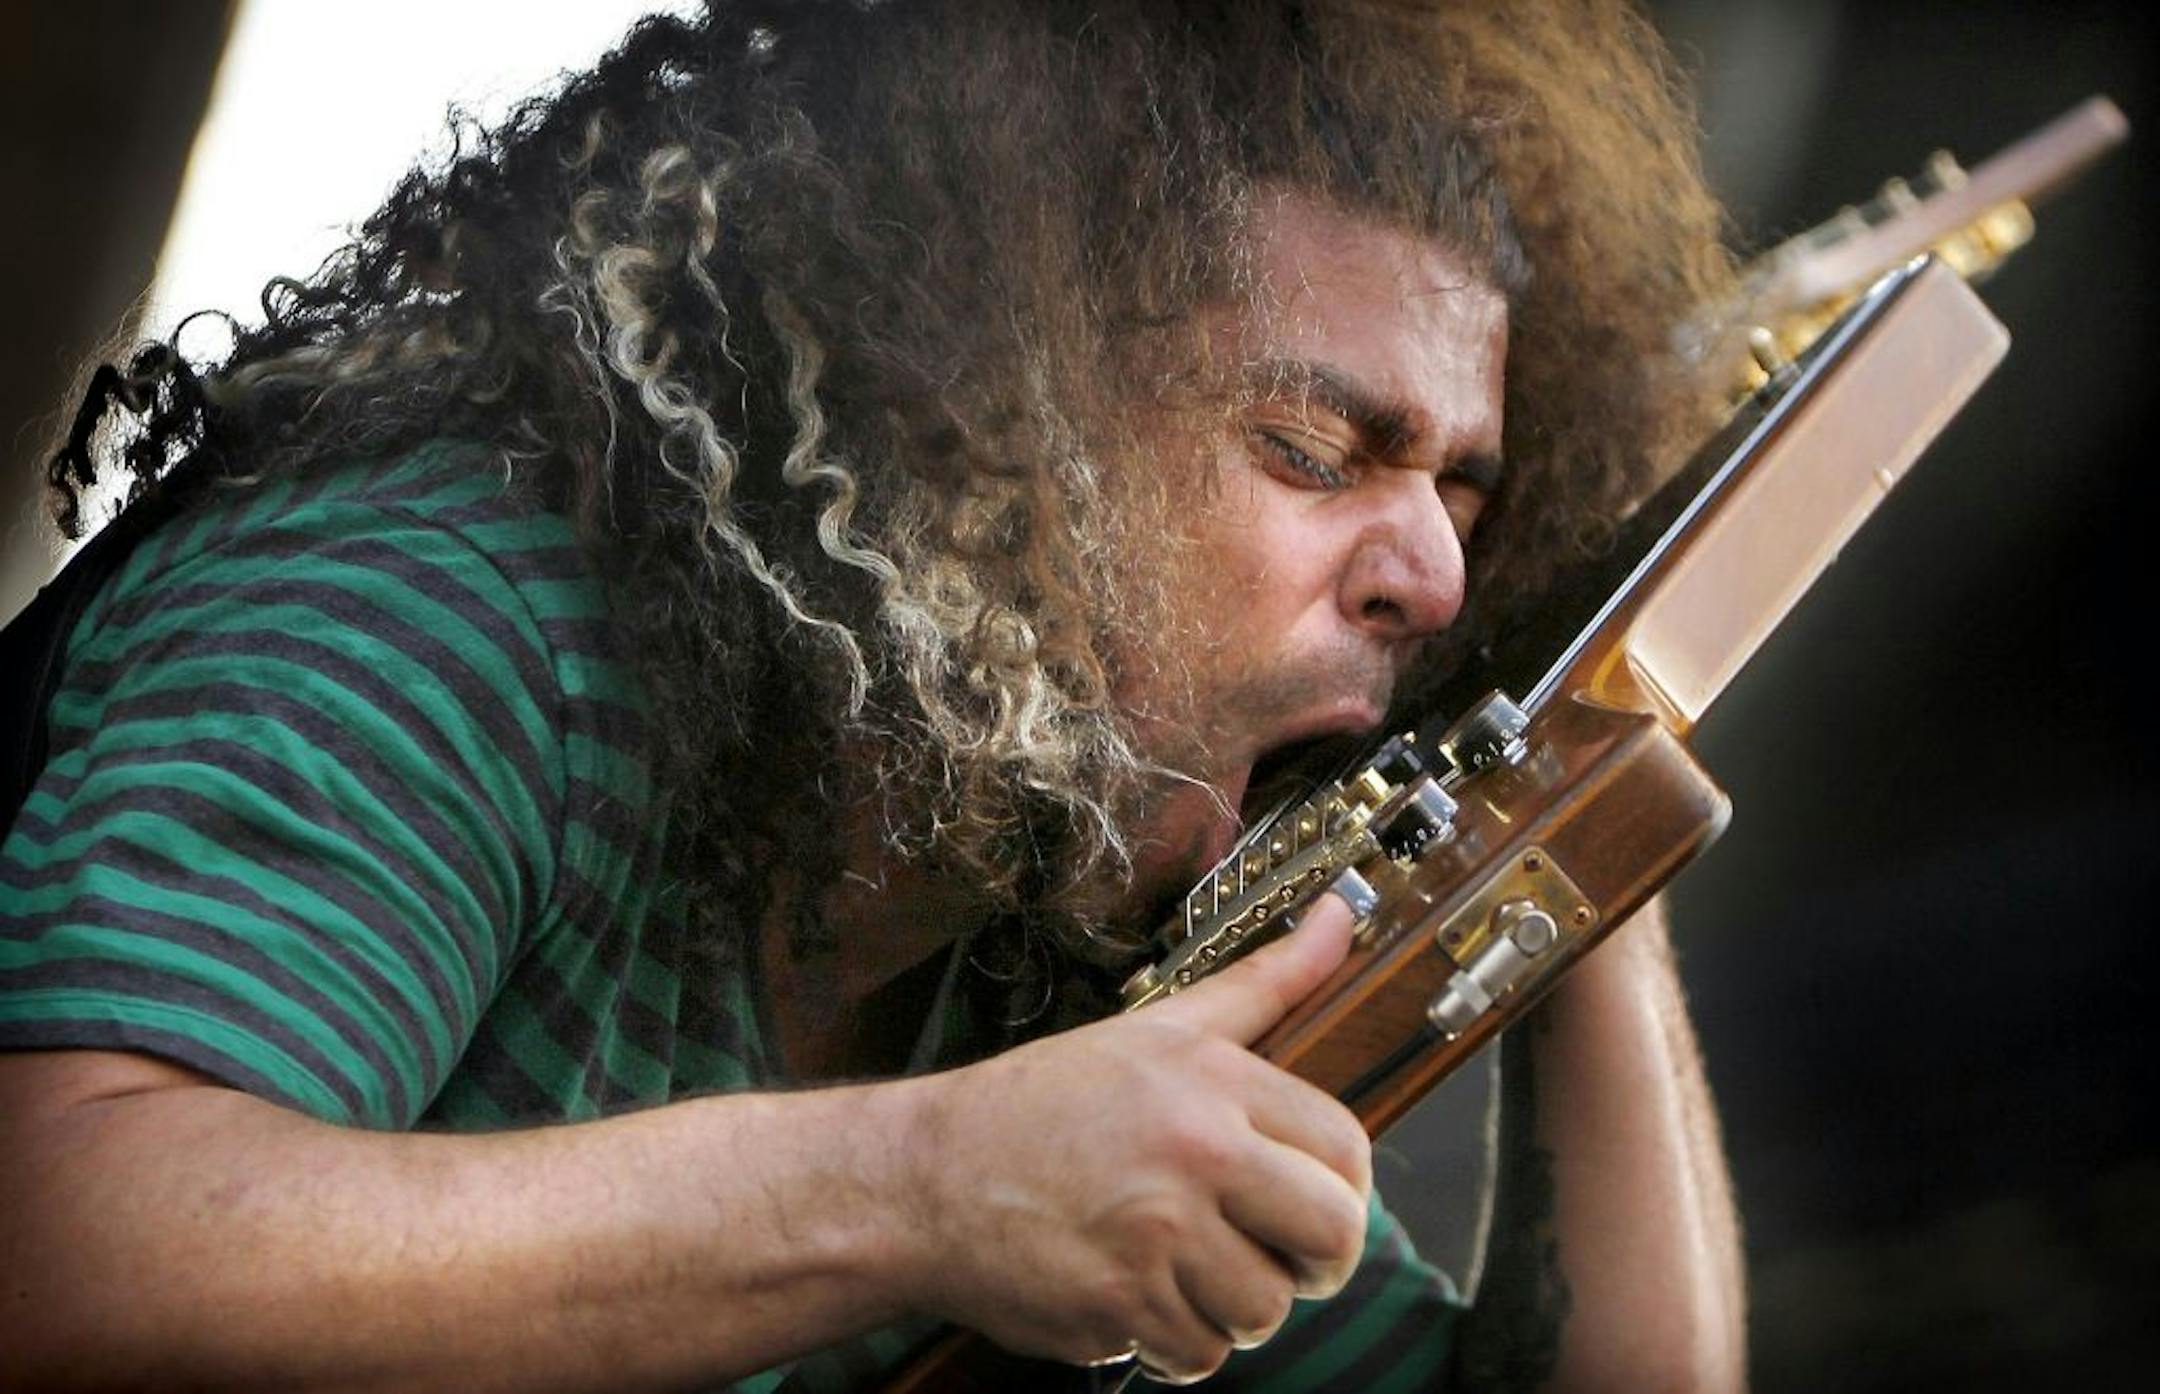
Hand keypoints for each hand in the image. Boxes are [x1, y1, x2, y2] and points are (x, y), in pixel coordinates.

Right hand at [894, 894, 1370, 1383]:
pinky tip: (1139, 1298)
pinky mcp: (1119, 1305)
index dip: (1340, 1189)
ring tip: (1181, 1268)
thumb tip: (1339, 914)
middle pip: (1332, 1239)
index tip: (1307, 1203)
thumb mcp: (1158, 1027)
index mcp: (1212, 1080)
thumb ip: (1265, 981)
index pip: (1344, 1151)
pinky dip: (1176, 1343)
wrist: (926, 1178)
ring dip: (1232, 1306)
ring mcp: (1156, 1235)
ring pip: (1266, 1309)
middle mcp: (1192, 1153)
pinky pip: (1200, 1354)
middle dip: (1314, 1262)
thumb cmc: (1044, 1103)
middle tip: (1273, 1255)